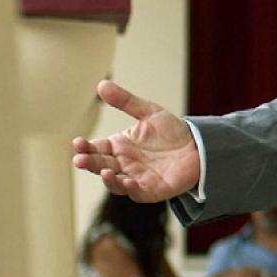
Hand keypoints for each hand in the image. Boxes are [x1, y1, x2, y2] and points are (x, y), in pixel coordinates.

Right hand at [71, 80, 200, 201]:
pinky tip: (128, 181)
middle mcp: (124, 164)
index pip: (96, 148)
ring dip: (108, 179)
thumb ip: (126, 101)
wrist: (198, 146)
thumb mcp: (149, 112)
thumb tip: (101, 84)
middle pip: (101, 165)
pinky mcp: (151, 190)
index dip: (85, 147)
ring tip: (105, 171)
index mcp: (119, 146)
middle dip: (89, 163)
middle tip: (79, 160)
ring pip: (115, 182)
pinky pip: (137, 192)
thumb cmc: (171, 131)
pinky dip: (130, 189)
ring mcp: (136, 178)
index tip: (78, 142)